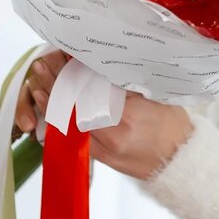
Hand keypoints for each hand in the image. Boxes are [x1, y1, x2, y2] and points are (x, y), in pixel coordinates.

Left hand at [15, 50, 194, 180]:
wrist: (181, 161)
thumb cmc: (173, 126)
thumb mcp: (155, 96)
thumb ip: (126, 84)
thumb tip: (99, 65)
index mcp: (126, 118)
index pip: (89, 92)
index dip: (73, 74)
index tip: (62, 56)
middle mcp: (111, 137)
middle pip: (74, 107)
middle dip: (55, 85)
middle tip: (42, 66)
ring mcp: (104, 151)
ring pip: (69, 124)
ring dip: (52, 102)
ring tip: (37, 82)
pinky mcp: (101, 158)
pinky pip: (74, 138)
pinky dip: (60, 121)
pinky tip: (49, 108)